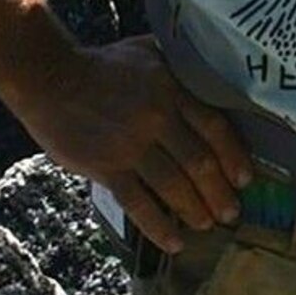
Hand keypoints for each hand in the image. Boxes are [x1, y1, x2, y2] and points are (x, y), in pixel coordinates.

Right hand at [23, 35, 254, 254]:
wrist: (50, 79)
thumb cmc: (102, 65)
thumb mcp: (147, 52)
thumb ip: (178, 67)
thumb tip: (211, 77)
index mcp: (170, 90)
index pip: (214, 127)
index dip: (234, 156)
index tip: (245, 178)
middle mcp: (156, 118)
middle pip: (199, 162)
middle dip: (219, 192)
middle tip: (231, 213)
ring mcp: (130, 145)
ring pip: (174, 186)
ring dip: (195, 211)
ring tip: (206, 226)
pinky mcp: (107, 167)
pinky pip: (139, 203)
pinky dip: (159, 226)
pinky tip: (173, 242)